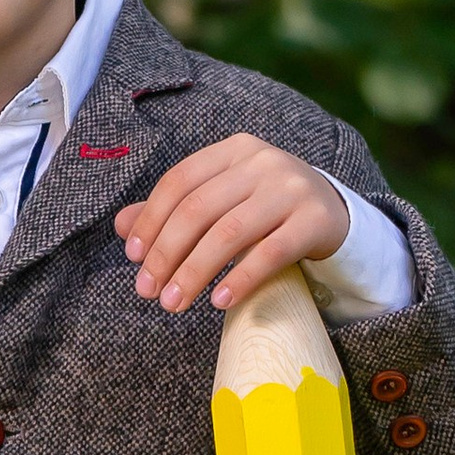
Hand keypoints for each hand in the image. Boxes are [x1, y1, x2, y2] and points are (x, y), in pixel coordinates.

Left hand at [116, 136, 350, 313]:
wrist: (334, 214)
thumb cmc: (265, 209)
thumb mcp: (223, 201)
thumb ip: (175, 210)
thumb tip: (121, 226)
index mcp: (233, 150)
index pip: (179, 182)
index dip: (151, 220)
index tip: (134, 257)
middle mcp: (262, 162)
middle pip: (199, 209)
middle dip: (166, 254)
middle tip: (148, 291)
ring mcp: (291, 189)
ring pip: (230, 233)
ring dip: (195, 273)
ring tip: (174, 303)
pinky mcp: (315, 220)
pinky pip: (270, 253)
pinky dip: (240, 279)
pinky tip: (218, 302)